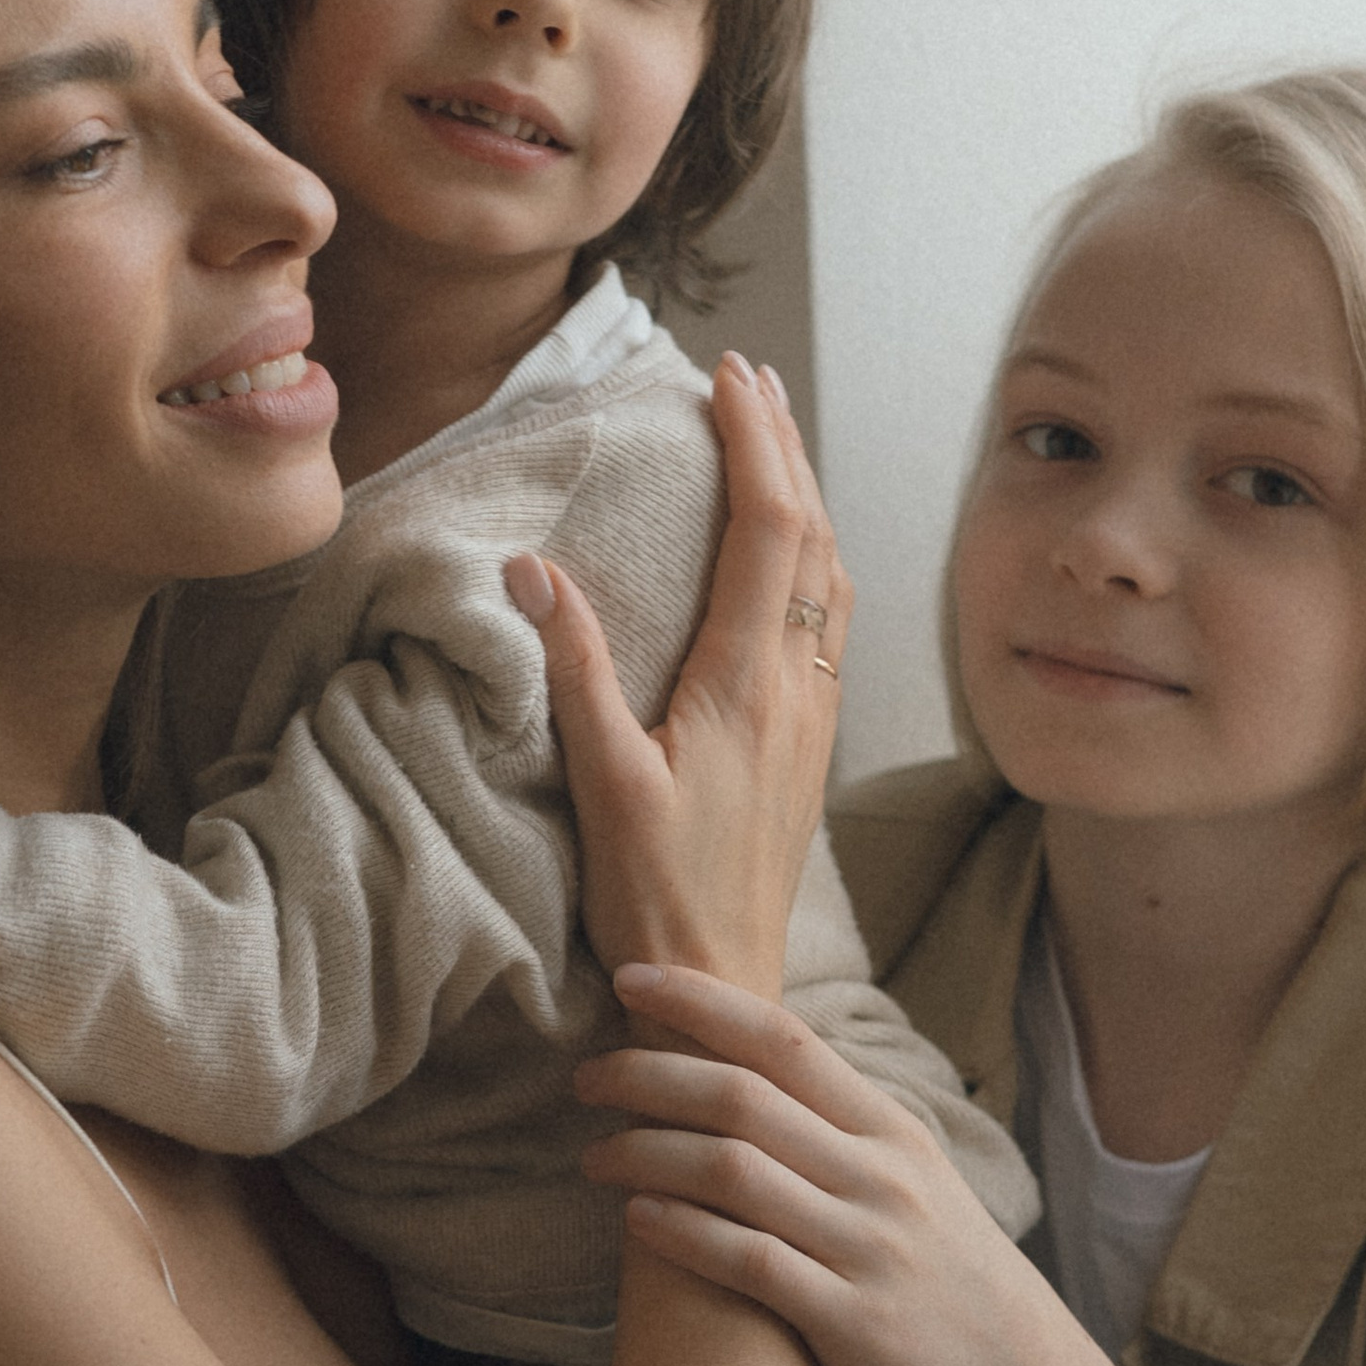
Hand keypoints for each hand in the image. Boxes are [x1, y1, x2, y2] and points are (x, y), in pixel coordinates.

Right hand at [506, 355, 847, 999]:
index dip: (754, 441)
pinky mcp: (810, 746)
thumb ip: (573, 670)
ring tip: (772, 439)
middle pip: (812, 533)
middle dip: (783, 443)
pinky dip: (814, 556)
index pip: (768, 527)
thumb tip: (533, 569)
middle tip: (748, 377)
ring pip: (832, 574)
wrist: (723, 988)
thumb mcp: (602, 783)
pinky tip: (795, 553)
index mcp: (747, 685)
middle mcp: (797, 690)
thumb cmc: (656, 899)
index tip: (726, 377)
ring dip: (805, 494)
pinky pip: (831, 622)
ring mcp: (813, 718)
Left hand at [575, 970, 1167, 1365]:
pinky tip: (634, 1222)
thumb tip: (754, 1083)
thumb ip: (845, 1138)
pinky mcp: (849, 1321)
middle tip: (585, 1079)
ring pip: (732, 1170)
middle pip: (741, 1096)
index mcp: (894, 1133)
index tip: (631, 979)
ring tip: (593, 1155)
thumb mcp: (919, 1189)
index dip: (701, 1001)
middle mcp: (881, 1178)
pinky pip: (746, 1260)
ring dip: (644, 1152)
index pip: (785, 1039)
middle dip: (647, 1074)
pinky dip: (680, 1234)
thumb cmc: (953, 1289)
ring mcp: (866, 1248)